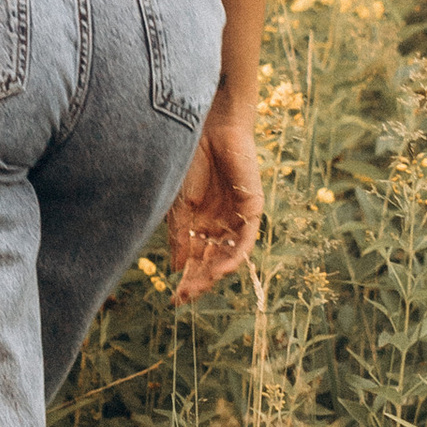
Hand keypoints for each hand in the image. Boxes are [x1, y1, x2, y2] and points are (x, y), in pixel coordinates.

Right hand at [166, 103, 262, 301]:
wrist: (206, 126)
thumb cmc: (189, 158)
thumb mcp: (178, 203)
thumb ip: (179, 234)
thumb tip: (178, 268)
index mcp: (201, 222)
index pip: (196, 259)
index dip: (187, 280)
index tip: (174, 300)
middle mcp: (220, 223)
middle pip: (212, 261)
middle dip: (199, 281)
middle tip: (184, 299)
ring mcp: (237, 216)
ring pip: (230, 254)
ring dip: (214, 274)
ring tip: (199, 289)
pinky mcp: (252, 207)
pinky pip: (246, 239)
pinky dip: (234, 257)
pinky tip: (220, 271)